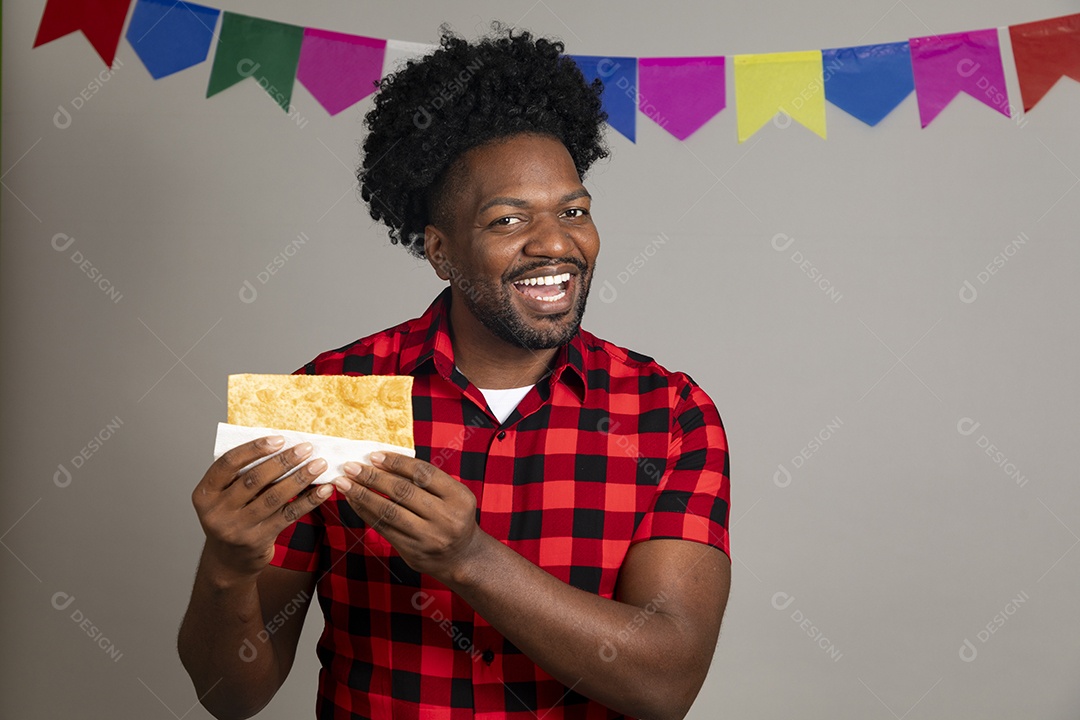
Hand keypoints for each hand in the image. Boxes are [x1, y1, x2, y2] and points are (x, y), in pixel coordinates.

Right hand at [192, 436, 332, 584]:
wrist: (228, 561)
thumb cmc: (231, 517)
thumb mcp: (225, 497)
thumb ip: (242, 475)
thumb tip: (281, 447)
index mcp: (204, 493)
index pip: (228, 463)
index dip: (254, 449)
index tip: (279, 439)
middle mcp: (217, 511)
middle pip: (254, 479)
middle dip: (284, 461)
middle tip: (306, 448)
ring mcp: (237, 528)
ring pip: (274, 497)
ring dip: (300, 478)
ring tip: (319, 465)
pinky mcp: (258, 540)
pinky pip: (288, 515)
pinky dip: (309, 501)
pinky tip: (324, 490)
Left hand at [331, 452, 481, 582]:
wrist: (462, 557)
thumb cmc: (452, 517)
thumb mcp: (451, 495)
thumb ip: (426, 481)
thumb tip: (383, 462)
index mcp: (458, 497)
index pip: (423, 473)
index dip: (396, 462)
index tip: (373, 455)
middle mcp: (445, 518)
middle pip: (403, 492)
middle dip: (373, 477)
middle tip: (351, 467)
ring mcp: (428, 537)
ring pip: (389, 512)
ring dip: (363, 495)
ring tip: (344, 483)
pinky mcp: (412, 551)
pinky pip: (383, 529)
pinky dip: (366, 513)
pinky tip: (354, 501)